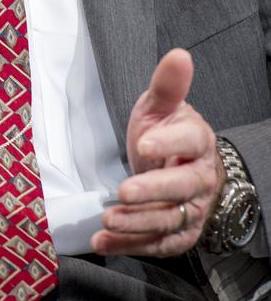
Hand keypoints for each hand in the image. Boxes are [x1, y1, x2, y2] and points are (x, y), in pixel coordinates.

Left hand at [91, 48, 224, 257]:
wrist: (181, 168)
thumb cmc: (166, 134)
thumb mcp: (161, 107)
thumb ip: (167, 85)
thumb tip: (179, 54)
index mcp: (198, 142)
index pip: (190, 142)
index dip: (169, 143)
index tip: (144, 143)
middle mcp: (200, 178)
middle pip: (181, 188)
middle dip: (152, 191)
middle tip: (124, 190)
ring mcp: (192, 209)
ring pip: (168, 220)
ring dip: (137, 223)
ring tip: (107, 220)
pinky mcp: (179, 234)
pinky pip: (157, 244)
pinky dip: (129, 246)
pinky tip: (102, 242)